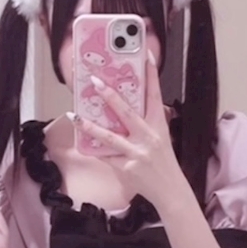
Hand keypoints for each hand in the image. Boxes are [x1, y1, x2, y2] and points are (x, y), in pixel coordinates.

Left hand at [71, 52, 186, 206]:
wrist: (170, 191)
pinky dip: (95, 150)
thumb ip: (146, 123)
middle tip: (95, 81)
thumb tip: (125, 108)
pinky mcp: (127, 169)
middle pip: (127, 113)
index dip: (152, 75)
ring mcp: (137, 153)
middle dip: (110, 96)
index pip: (156, 95)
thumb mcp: (161, 138)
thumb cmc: (164, 163)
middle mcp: (148, 137)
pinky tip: (82, 143)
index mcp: (159, 126)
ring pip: (110, 137)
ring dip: (91, 126)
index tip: (147, 56)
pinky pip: (106, 157)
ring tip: (76, 115)